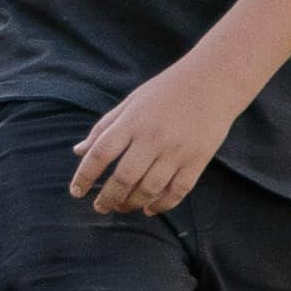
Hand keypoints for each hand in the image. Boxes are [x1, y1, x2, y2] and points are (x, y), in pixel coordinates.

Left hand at [69, 57, 236, 216]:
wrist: (213, 81)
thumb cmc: (166, 91)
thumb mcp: (131, 102)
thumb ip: (104, 128)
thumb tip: (78, 152)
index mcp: (133, 121)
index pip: (100, 153)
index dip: (84, 176)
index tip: (76, 192)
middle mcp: (153, 137)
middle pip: (123, 177)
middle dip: (107, 198)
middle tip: (100, 207)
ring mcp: (177, 151)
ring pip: (149, 189)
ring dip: (131, 203)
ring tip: (122, 207)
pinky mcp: (197, 160)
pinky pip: (176, 192)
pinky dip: (161, 205)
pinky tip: (149, 208)